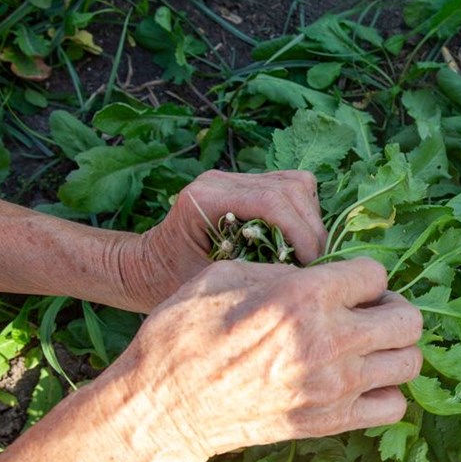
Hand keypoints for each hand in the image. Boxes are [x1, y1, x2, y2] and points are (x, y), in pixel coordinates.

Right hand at [112, 257, 420, 461]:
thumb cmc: (184, 333)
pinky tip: (361, 382)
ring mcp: (334, 386)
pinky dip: (386, 392)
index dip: (361, 276)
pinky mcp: (330, 422)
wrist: (165, 407)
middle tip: (367, 313)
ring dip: (394, 350)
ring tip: (366, 347)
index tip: (345, 286)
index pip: (376, 275)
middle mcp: (329, 341)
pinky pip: (393, 406)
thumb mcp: (225, 276)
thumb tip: (317, 275)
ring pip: (410, 363)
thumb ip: (282, 270)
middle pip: (409, 320)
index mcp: (303, 296)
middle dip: (392, 309)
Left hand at [120, 170, 328, 311]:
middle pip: (291, 189)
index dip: (302, 232)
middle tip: (315, 265)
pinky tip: (295, 241)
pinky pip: (290, 189)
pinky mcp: (246, 185)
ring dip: (310, 220)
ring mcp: (234, 178)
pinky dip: (302, 214)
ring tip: (307, 254)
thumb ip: (252, 270)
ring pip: (297, 185)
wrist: (145, 268)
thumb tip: (303, 273)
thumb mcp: (210, 283)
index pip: (272, 201)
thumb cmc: (169, 282)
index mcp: (206, 198)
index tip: (311, 265)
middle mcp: (221, 179)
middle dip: (311, 229)